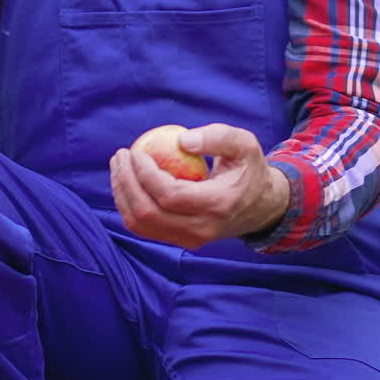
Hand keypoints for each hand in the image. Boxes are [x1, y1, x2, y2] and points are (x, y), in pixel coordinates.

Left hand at [109, 123, 289, 249]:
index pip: (170, 196)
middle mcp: (201, 229)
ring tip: (119, 166)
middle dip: (127, 182)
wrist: (260, 207)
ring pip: (141, 224)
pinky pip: (145, 227)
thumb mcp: (245, 145)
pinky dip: (129, 205)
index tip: (137, 151)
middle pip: (148, 212)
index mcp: (218, 205)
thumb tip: (182, 141)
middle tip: (121, 154)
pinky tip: (126, 182)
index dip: (146, 174)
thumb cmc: (249, 170)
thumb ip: (218, 137)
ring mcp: (189, 239)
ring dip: (123, 194)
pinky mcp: (180, 241)